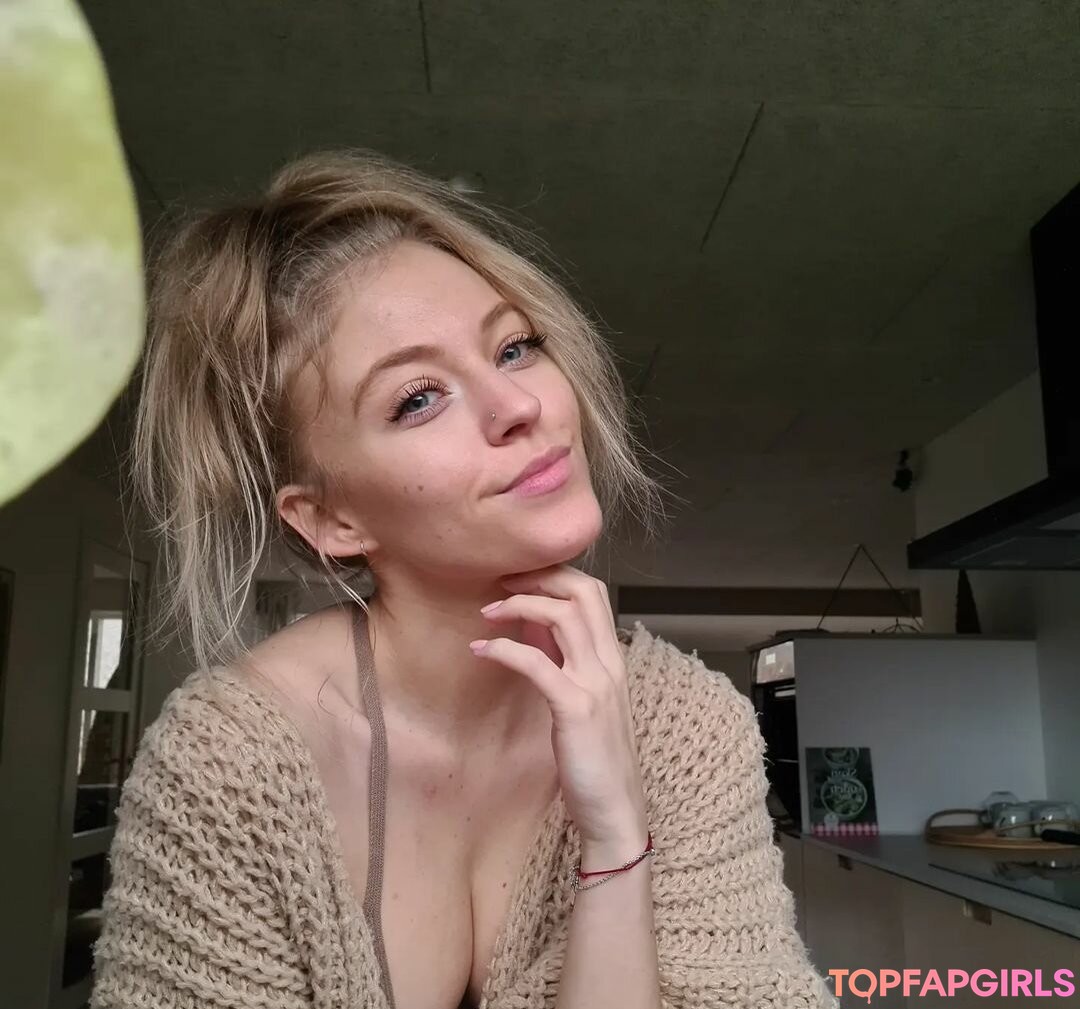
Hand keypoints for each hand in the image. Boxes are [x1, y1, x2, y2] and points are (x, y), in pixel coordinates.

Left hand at [472, 563, 648, 848]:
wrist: (616, 810)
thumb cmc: (596, 760)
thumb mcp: (586, 702)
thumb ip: (569, 665)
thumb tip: (535, 632)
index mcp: (613, 660)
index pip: (593, 592)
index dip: (555, 575)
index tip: (518, 577)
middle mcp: (610, 664)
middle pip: (582, 592)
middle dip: (539, 577)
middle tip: (501, 582)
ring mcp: (596, 684)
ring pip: (563, 617)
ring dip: (519, 605)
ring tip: (486, 612)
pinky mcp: (576, 708)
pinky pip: (537, 663)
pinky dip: (504, 649)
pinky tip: (480, 650)